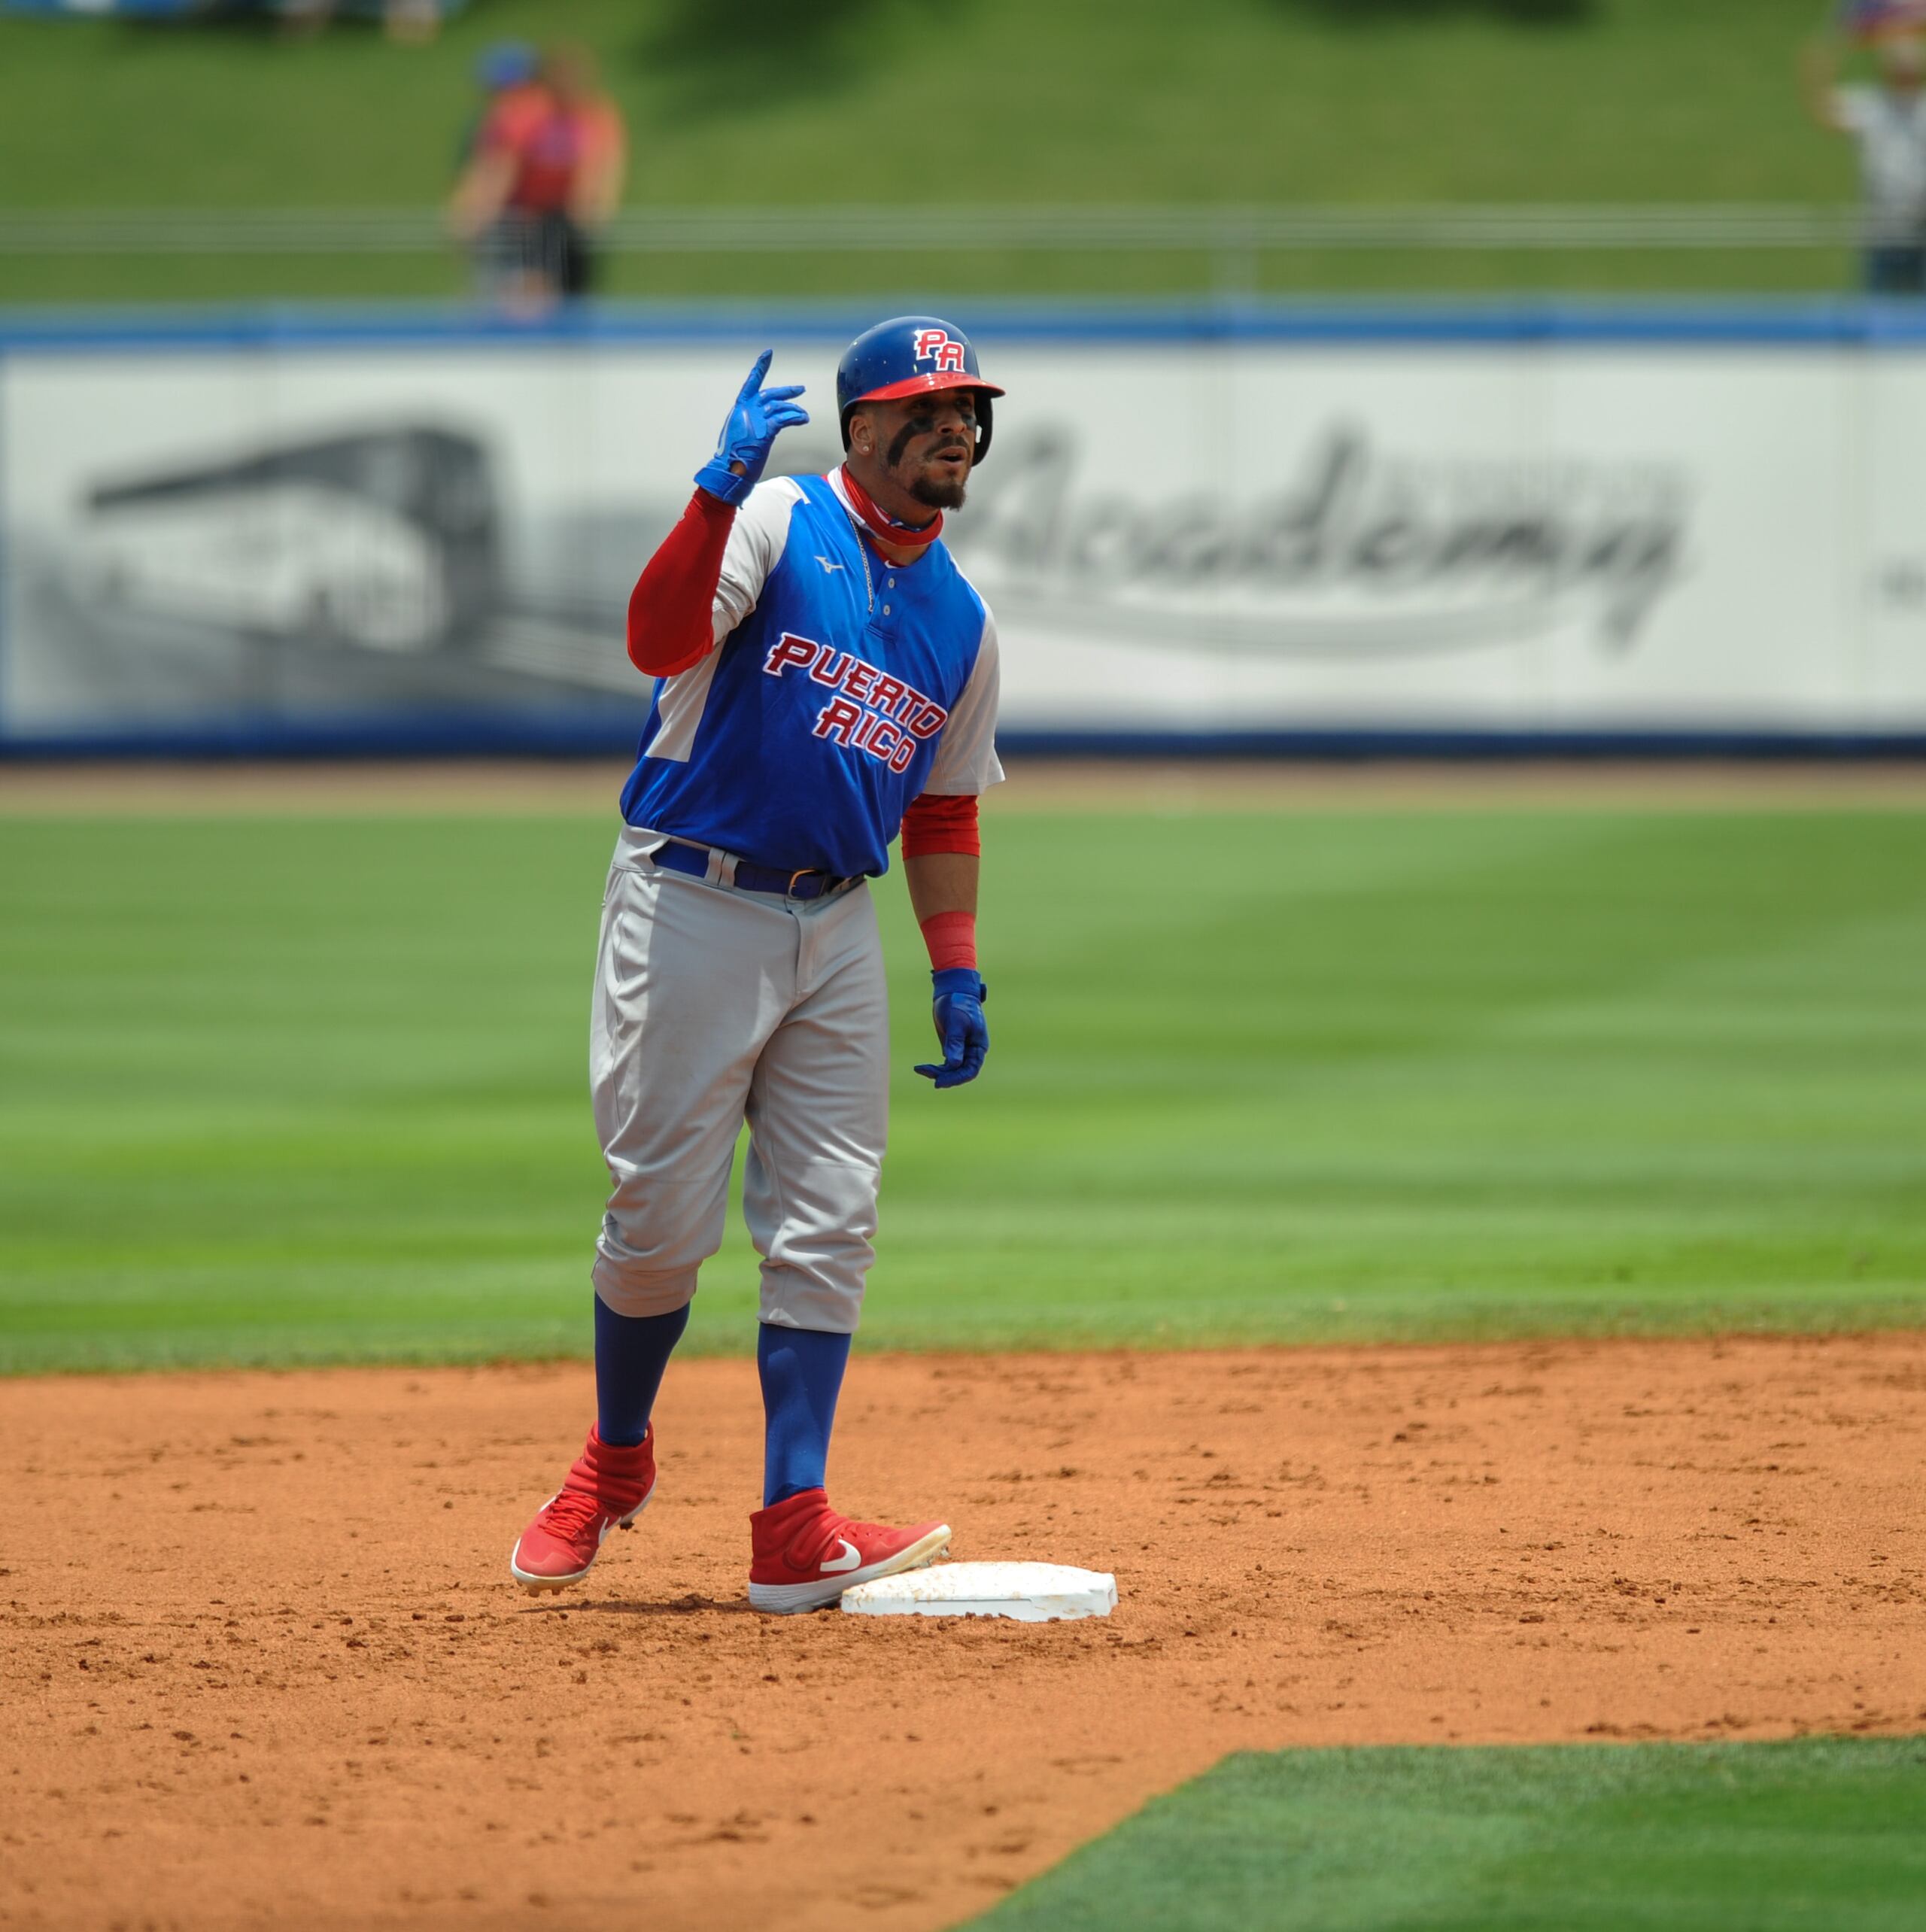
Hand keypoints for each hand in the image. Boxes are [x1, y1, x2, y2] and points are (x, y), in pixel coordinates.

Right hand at [693, 350, 808, 505]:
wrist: (728, 471)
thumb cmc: (733, 459)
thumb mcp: (739, 436)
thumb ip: (749, 425)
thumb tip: (760, 427)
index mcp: (739, 409)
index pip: (751, 383)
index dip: (760, 368)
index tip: (768, 354)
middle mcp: (747, 410)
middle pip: (770, 394)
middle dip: (787, 392)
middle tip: (800, 390)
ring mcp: (756, 419)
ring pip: (780, 407)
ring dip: (795, 410)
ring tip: (804, 416)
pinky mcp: (765, 430)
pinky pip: (785, 418)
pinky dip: (796, 417)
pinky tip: (803, 419)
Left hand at [915, 968, 988, 1089]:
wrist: (952, 990)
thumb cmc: (959, 1004)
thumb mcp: (957, 1023)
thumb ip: (955, 1044)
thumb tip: (954, 1064)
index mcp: (979, 1046)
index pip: (971, 1070)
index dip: (956, 1078)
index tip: (939, 1082)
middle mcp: (972, 1050)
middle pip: (960, 1072)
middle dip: (945, 1076)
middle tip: (927, 1075)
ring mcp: (962, 1049)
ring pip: (951, 1069)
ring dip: (937, 1071)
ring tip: (920, 1069)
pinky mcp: (951, 1046)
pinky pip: (945, 1063)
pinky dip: (934, 1067)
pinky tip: (921, 1067)